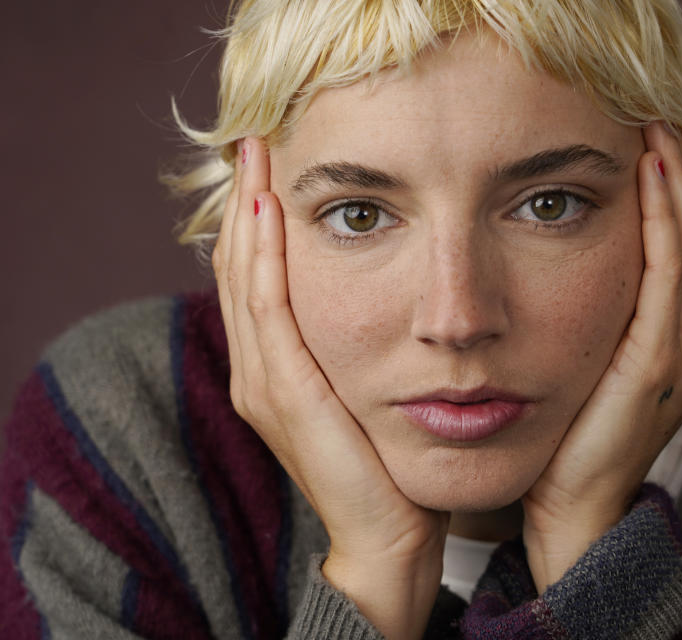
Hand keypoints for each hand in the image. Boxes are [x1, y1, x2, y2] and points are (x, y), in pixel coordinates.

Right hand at [212, 138, 448, 638]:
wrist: (393, 534)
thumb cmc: (389, 461)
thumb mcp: (369, 387)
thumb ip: (359, 342)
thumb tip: (387, 289)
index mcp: (277, 368)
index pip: (256, 275)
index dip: (257, 216)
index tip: (274, 158)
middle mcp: (259, 372)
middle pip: (241, 267)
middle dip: (247, 201)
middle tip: (255, 136)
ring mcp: (264, 384)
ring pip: (246, 279)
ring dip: (250, 215)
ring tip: (257, 155)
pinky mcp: (287, 396)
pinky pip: (269, 312)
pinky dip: (266, 259)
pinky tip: (271, 213)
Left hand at [521, 122, 681, 591]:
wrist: (572, 506)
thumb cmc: (576, 433)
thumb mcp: (601, 360)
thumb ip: (614, 312)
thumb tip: (592, 250)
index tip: (659, 138)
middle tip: (660, 117)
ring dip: (678, 184)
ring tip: (657, 132)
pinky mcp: (660, 365)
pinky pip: (670, 276)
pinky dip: (664, 222)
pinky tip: (648, 181)